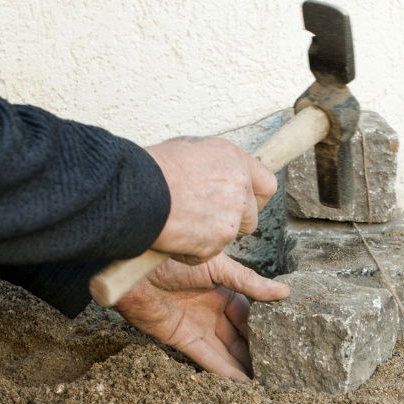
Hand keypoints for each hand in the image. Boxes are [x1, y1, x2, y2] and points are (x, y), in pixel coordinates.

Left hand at [113, 253, 289, 380]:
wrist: (136, 267)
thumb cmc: (174, 258)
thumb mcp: (219, 267)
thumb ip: (250, 283)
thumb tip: (284, 292)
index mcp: (222, 291)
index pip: (248, 315)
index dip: (263, 329)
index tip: (282, 343)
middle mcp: (211, 311)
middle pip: (237, 336)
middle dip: (254, 351)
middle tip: (275, 368)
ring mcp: (196, 326)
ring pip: (224, 350)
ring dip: (241, 365)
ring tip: (263, 381)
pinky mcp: (181, 340)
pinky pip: (206, 358)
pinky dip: (223, 370)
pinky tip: (240, 381)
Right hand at [146, 137, 276, 264]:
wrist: (137, 191)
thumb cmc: (154, 169)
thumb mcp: (190, 150)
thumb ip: (216, 166)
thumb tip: (222, 175)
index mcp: (235, 160)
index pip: (266, 184)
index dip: (255, 197)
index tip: (244, 203)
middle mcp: (240, 187)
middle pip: (252, 217)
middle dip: (233, 222)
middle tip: (204, 218)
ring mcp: (231, 216)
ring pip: (231, 237)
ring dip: (213, 236)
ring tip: (184, 222)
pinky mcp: (219, 240)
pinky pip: (209, 253)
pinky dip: (192, 250)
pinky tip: (175, 234)